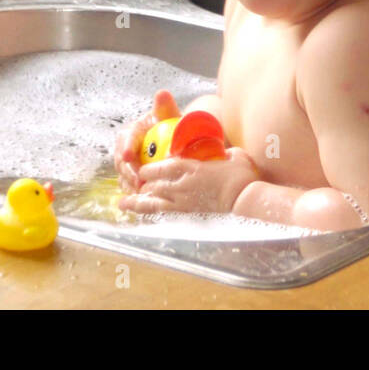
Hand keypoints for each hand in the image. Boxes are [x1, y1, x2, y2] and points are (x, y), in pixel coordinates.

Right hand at [114, 89, 179, 192]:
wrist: (178, 144)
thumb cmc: (172, 129)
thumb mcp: (170, 117)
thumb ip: (165, 107)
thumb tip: (162, 94)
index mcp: (134, 130)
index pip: (126, 137)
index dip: (126, 146)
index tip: (127, 155)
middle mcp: (127, 147)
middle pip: (121, 160)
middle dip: (128, 171)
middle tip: (138, 180)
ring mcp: (128, 164)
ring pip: (123, 174)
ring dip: (130, 184)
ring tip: (141, 192)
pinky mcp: (133, 176)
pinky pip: (129, 185)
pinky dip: (134, 192)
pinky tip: (142, 198)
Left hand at [117, 147, 258, 214]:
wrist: (245, 200)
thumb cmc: (242, 177)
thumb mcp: (235, 156)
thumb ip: (225, 153)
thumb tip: (226, 153)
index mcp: (190, 168)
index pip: (162, 166)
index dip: (150, 168)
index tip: (143, 169)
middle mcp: (182, 185)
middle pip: (153, 185)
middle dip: (142, 184)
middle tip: (133, 184)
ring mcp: (184, 203)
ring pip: (153, 202)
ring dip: (137, 202)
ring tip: (123, 203)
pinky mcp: (189, 216)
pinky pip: (164, 215)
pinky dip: (150, 214)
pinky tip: (142, 216)